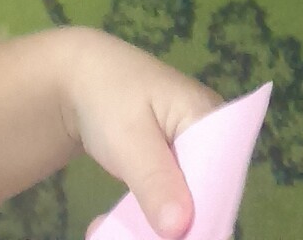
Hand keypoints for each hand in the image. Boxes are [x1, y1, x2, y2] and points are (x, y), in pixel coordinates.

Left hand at [53, 29, 218, 239]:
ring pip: (186, 201)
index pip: (223, 174)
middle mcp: (207, 135)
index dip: (207, 210)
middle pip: (207, 191)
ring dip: (157, 224)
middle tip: (141, 233)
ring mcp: (188, 151)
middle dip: (178, 222)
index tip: (178, 234)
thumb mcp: (128, 139)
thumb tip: (182, 228)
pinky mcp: (170, 165)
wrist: (78, 78)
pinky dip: (146, 216)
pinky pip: (169, 199)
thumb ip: (156, 181)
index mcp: (208, 116)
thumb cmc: (108, 95)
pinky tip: (116, 224)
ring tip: (120, 231)